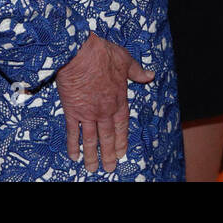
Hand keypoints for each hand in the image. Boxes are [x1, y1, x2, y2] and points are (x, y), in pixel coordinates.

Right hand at [54, 32, 152, 173]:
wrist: (80, 53)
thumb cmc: (103, 55)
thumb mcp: (126, 60)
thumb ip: (137, 71)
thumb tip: (150, 75)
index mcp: (119, 100)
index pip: (122, 125)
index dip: (122, 140)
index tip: (122, 152)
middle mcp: (105, 110)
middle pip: (107, 137)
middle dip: (108, 154)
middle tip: (109, 168)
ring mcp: (88, 113)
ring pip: (91, 139)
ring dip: (92, 155)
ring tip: (93, 169)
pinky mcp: (72, 111)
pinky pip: (73, 132)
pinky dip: (73, 146)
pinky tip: (74, 157)